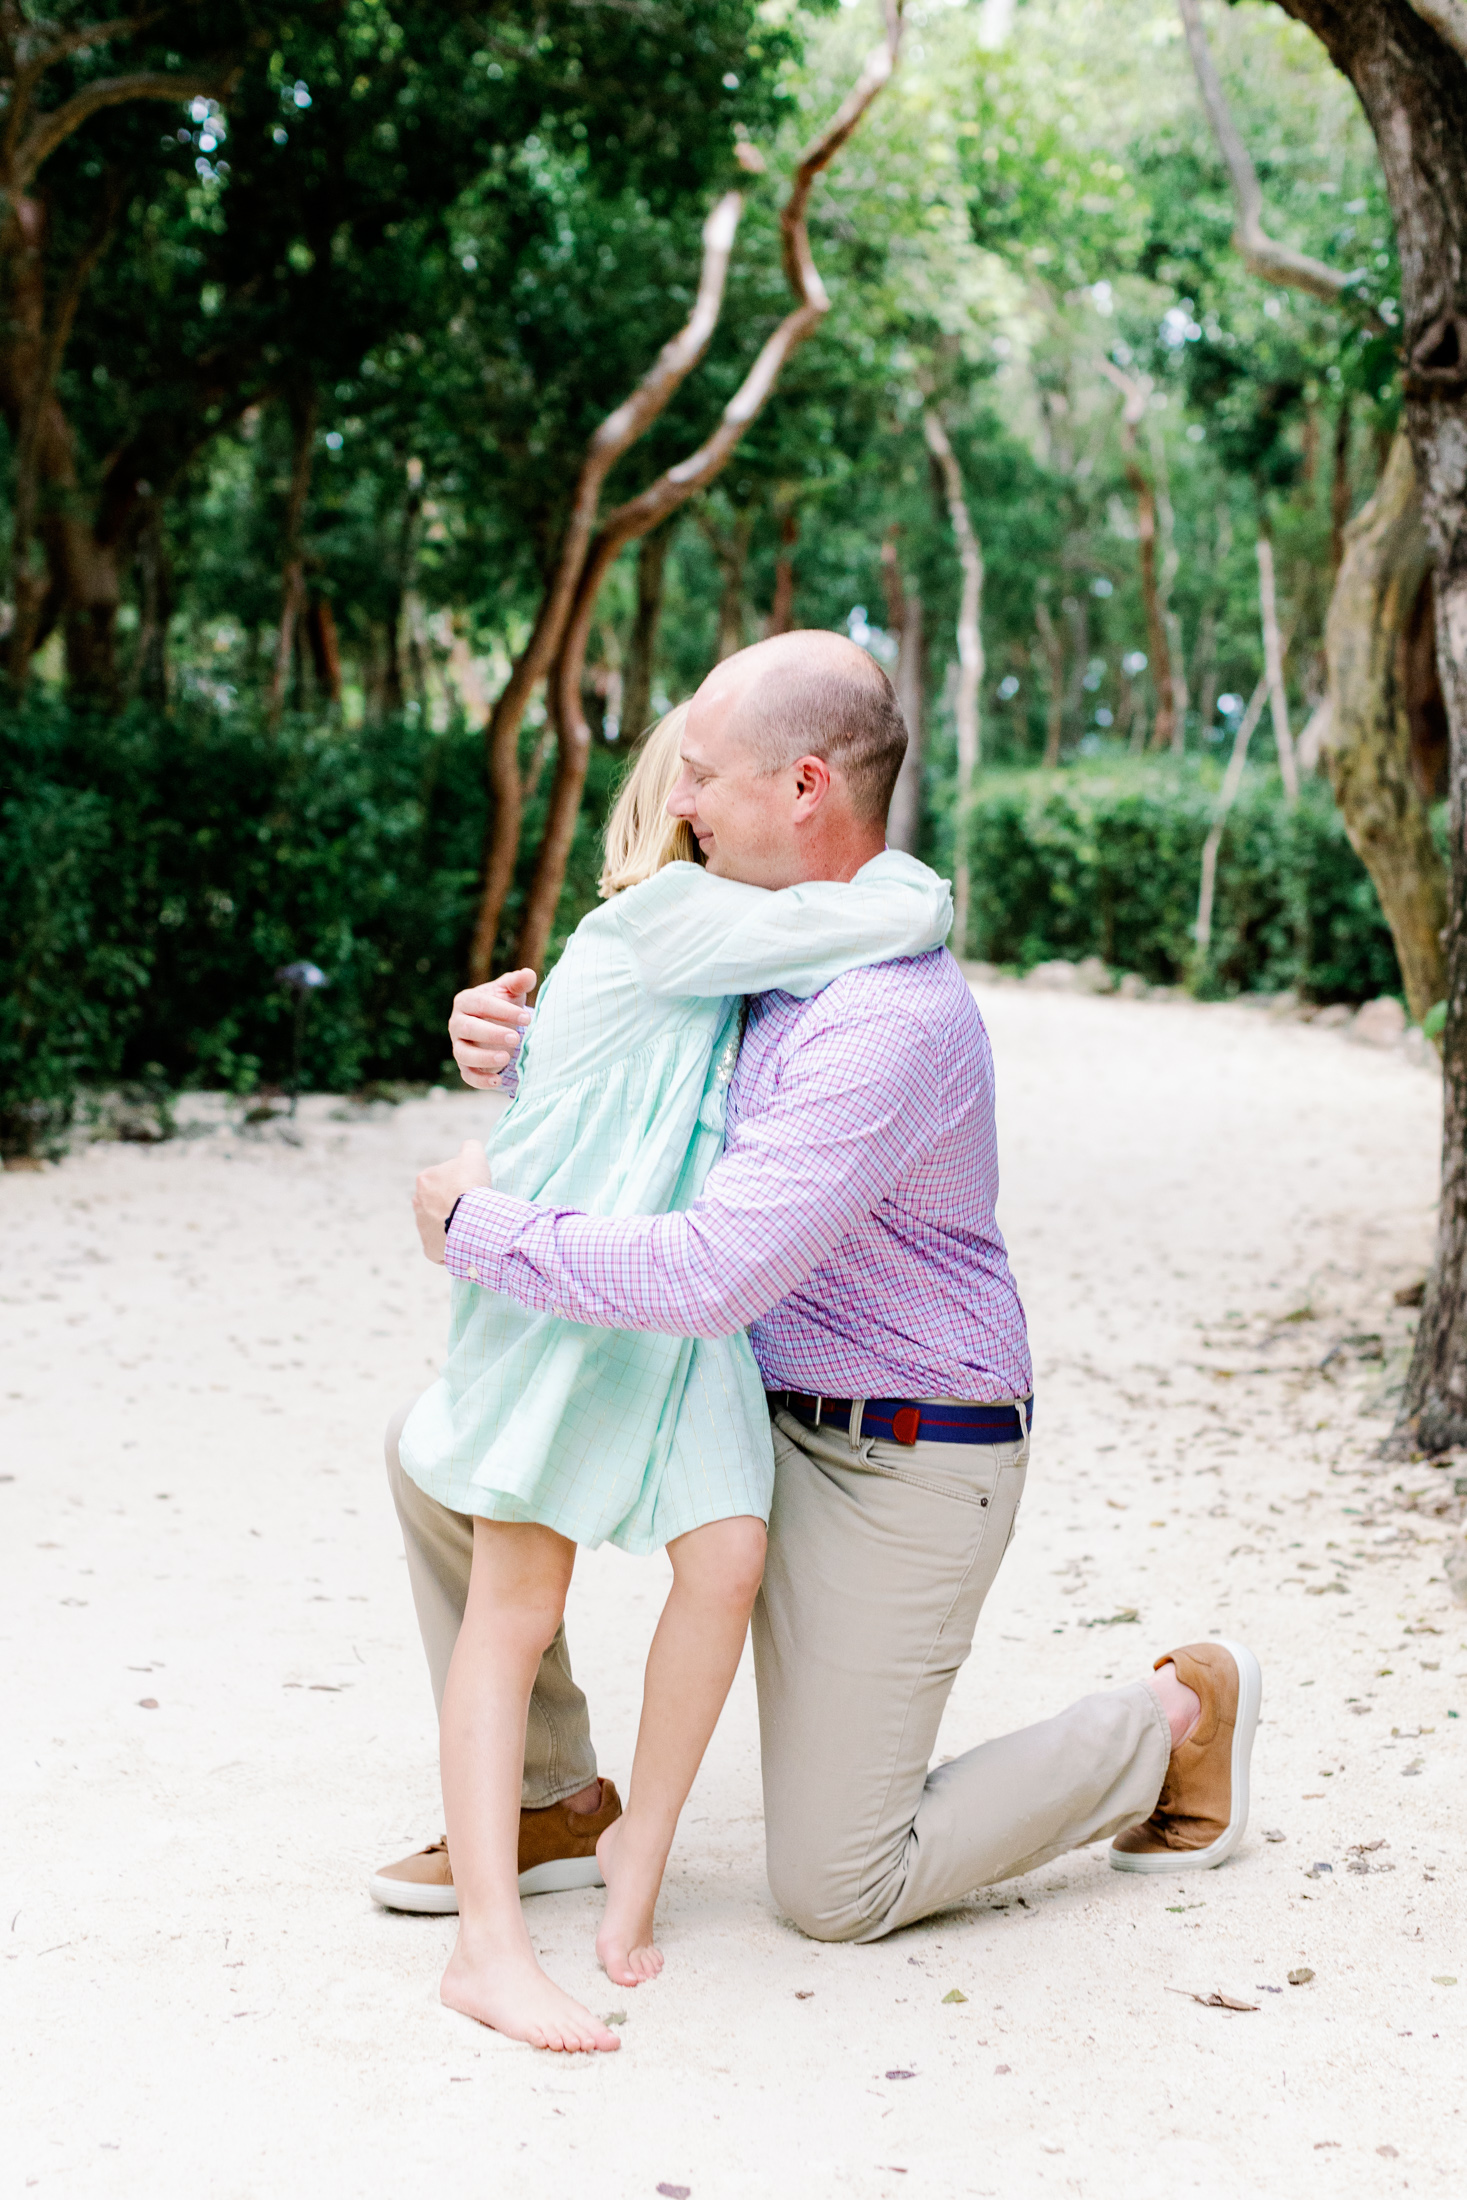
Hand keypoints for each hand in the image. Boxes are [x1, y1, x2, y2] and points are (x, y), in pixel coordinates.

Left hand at [413, 1140, 491, 1263]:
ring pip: (437, 1226)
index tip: (471, 1191)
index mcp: (424, 1180)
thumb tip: (469, 1147)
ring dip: (450, 1225)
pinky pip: (440, 1247)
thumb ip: (469, 1147)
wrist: (472, 1219)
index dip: (459, 1185)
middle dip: (451, 1205)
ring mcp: (422, 1228)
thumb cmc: (471, 1186)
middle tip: (472, 1209)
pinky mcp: (429, 1248)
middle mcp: (417, 1204)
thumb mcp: (474, 1156)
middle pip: (437, 1204)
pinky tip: (466, 1242)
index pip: (442, 1181)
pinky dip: (451, 1245)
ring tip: (470, 1227)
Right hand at [448, 969, 535, 1088]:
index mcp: (466, 1001)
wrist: (500, 1025)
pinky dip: (480, 1081)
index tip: (526, 1018)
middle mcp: (457, 1023)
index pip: (480, 1004)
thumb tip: (529, 974)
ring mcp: (458, 1046)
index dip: (502, 1011)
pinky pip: (467, 1075)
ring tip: (506, 1058)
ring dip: (483, 1057)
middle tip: (515, 1038)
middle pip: (468, 1028)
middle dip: (491, 1033)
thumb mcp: (511, 991)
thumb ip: (518, 982)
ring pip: (463, 1054)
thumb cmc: (505, 1005)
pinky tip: (497, 1082)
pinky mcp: (465, 1066)